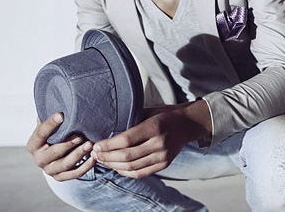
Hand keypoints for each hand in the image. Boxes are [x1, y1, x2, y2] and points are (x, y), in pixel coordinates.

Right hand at [26, 112, 96, 180]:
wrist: (54, 154)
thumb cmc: (54, 134)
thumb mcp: (49, 125)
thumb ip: (48, 114)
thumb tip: (54, 96)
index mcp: (33, 144)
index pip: (40, 134)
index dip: (50, 124)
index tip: (61, 115)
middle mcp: (39, 159)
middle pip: (53, 152)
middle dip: (68, 143)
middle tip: (81, 135)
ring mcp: (49, 170)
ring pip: (65, 164)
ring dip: (79, 154)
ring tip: (90, 144)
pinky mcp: (60, 177)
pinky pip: (74, 174)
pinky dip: (85, 167)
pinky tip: (94, 158)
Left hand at [91, 100, 210, 178]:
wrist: (189, 124)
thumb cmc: (166, 115)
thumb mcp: (149, 112)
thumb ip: (132, 121)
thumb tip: (108, 130)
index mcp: (155, 126)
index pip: (126, 139)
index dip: (108, 145)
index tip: (97, 145)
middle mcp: (160, 143)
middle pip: (127, 155)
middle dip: (107, 156)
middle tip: (95, 154)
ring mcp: (164, 156)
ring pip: (132, 166)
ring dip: (114, 165)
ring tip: (103, 161)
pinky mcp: (165, 164)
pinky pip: (141, 173)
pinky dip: (126, 172)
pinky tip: (116, 167)